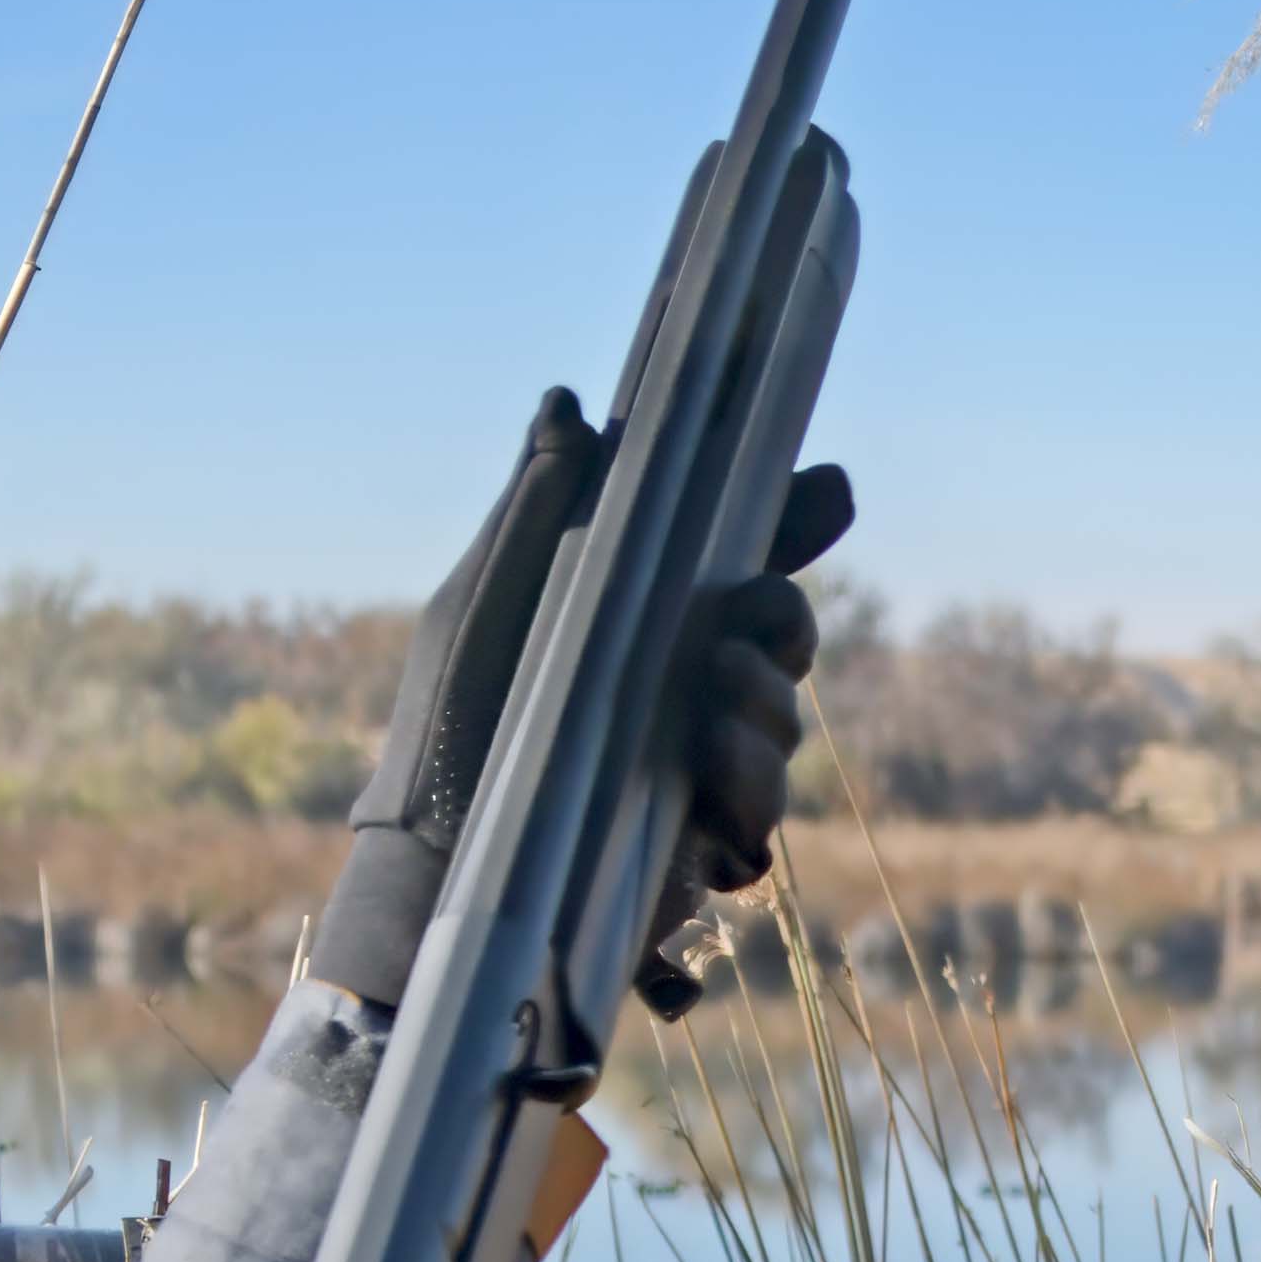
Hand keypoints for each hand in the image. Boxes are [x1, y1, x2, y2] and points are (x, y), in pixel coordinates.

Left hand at [314, 390, 847, 1020]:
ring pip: (783, 730)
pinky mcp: (697, 849)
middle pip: (781, 642)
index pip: (735, 559)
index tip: (827, 488)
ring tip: (714, 700)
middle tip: (754, 612)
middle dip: (786, 619)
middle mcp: (679, 690)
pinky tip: (712, 778)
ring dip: (766, 708)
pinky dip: (749, 796)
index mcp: (639, 619)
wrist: (433, 861)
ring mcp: (695, 771)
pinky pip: (759, 822)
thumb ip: (538, 509)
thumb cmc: (445, 727)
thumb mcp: (486, 601)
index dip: (790, 521)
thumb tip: (569, 400)